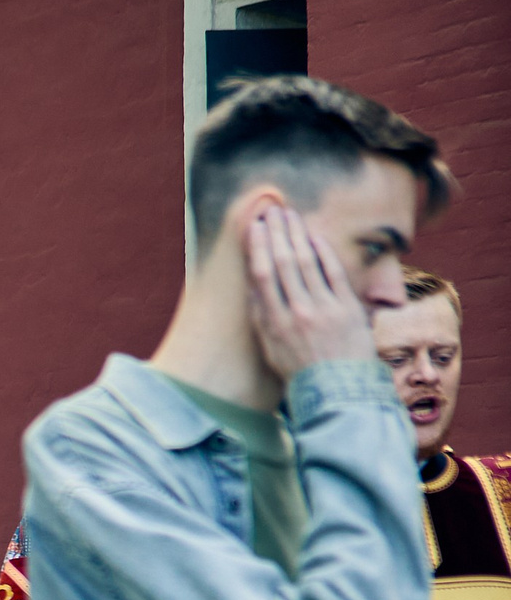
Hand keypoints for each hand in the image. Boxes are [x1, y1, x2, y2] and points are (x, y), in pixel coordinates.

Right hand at [247, 202, 373, 378]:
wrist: (337, 389)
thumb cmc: (300, 370)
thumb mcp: (270, 349)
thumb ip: (262, 317)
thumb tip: (253, 287)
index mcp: (274, 323)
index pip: (262, 277)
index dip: (258, 248)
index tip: (254, 227)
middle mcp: (297, 312)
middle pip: (284, 264)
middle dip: (276, 234)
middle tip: (272, 210)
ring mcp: (324, 309)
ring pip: (307, 263)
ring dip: (297, 235)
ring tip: (290, 215)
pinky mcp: (347, 308)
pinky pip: (333, 273)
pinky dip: (324, 252)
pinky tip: (315, 235)